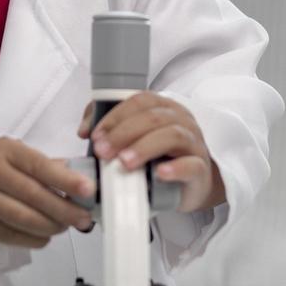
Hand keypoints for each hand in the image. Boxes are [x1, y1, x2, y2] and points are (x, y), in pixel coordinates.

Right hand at [0, 137, 95, 248]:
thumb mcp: (9, 152)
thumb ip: (40, 164)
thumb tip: (74, 175)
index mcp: (4, 152)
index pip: (40, 167)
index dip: (67, 180)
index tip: (89, 190)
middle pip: (36, 197)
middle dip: (65, 210)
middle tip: (84, 217)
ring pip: (25, 220)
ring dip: (52, 226)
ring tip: (66, 226)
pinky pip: (12, 236)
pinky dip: (34, 238)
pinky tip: (45, 235)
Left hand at [78, 92, 225, 212]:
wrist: (192, 185)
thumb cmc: (161, 157)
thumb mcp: (135, 140)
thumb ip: (110, 128)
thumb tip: (84, 129)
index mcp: (165, 108)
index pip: (141, 101)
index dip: (116, 116)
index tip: (96, 135)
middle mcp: (182, 121)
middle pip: (154, 117)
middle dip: (123, 133)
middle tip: (103, 152)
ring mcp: (194, 144)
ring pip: (173, 136)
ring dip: (144, 147)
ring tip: (124, 163)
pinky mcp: (200, 170)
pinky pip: (191, 165)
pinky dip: (175, 168)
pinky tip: (159, 173)